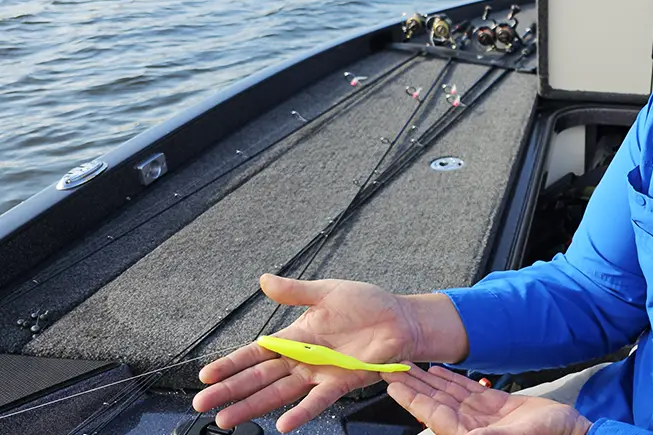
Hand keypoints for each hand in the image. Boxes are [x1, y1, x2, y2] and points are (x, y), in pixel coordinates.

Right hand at [193, 274, 415, 432]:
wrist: (401, 318)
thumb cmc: (367, 304)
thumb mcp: (327, 291)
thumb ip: (295, 292)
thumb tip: (263, 280)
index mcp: (295, 336)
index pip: (255, 353)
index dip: (230, 364)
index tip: (205, 377)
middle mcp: (303, 359)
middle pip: (259, 378)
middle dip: (230, 391)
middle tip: (202, 405)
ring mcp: (320, 373)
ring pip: (279, 394)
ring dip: (253, 407)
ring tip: (227, 421)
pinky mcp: (341, 382)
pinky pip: (317, 401)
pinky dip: (301, 413)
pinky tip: (283, 424)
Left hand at [386, 365, 592, 434]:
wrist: (571, 431)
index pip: (434, 415)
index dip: (413, 400)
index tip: (395, 386)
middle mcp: (470, 426)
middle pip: (434, 403)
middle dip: (413, 386)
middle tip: (393, 368)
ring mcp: (480, 415)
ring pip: (446, 394)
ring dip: (427, 380)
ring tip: (409, 365)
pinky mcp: (492, 405)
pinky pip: (465, 389)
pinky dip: (450, 379)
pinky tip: (437, 370)